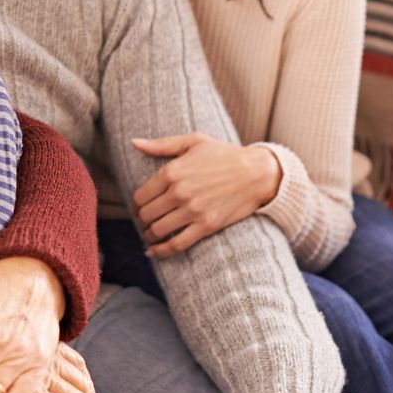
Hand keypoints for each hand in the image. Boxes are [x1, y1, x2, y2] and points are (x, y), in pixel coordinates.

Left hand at [132, 134, 281, 257]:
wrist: (258, 173)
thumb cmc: (224, 154)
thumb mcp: (193, 141)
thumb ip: (161, 144)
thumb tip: (134, 142)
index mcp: (172, 171)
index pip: (140, 196)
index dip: (137, 204)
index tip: (141, 206)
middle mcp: (179, 192)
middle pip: (146, 214)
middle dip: (141, 219)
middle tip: (145, 221)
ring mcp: (193, 211)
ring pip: (158, 230)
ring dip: (149, 234)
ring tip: (150, 233)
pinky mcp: (207, 226)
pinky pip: (177, 244)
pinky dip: (161, 251)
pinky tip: (152, 252)